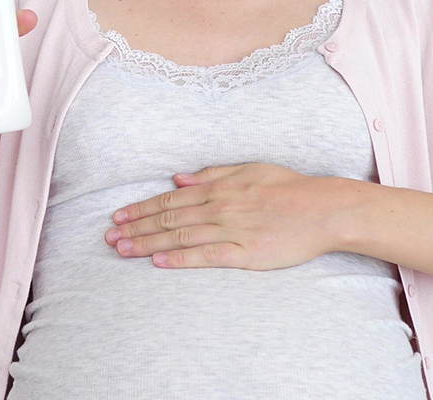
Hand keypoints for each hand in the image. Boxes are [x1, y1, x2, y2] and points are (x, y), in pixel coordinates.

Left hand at [104, 163, 360, 269]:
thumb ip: (212, 174)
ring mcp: (232, 230)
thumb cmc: (290, 189)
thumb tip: (178, 179)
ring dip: (149, 243)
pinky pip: (207, 256)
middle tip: (109, 237)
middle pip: (169, 218)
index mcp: (220, 187)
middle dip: (136, 227)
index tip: (118, 216)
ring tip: (123, 250)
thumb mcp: (249, 170)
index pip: (171, 199)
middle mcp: (220, 207)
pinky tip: (158, 262)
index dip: (141, 208)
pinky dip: (180, 258)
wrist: (324, 209)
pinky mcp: (246, 253)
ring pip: (181, 236)